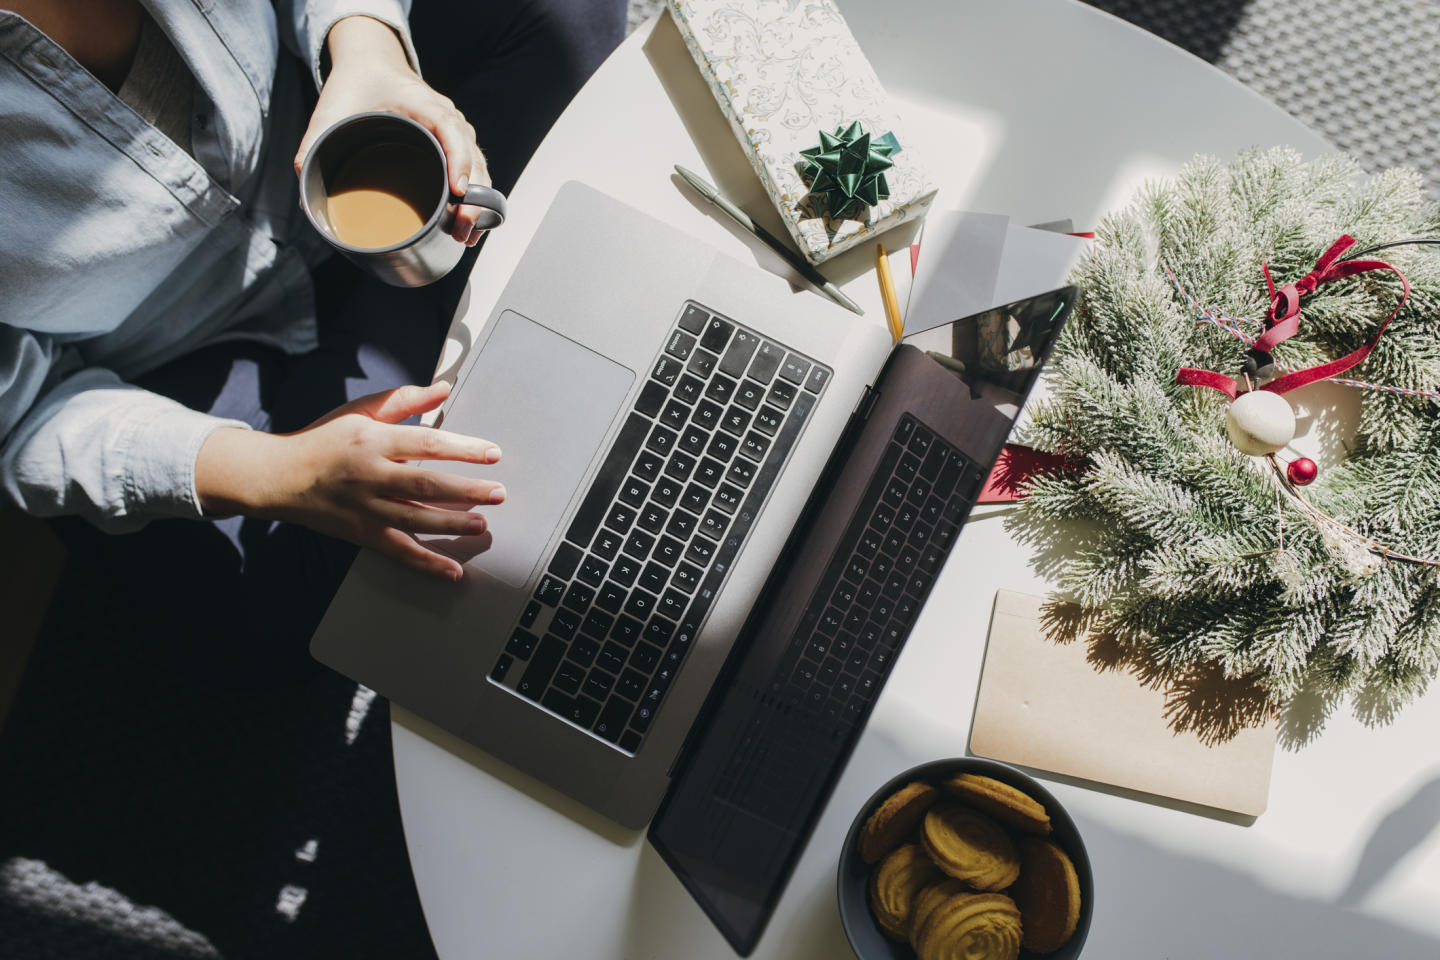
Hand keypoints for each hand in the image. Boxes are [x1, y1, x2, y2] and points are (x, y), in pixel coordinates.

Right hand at [196, 382, 504, 580]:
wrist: (278, 477)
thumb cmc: (323, 439)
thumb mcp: (360, 411)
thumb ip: (404, 399)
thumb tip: (444, 388)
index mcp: (372, 440)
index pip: (425, 443)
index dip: (462, 448)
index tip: (493, 454)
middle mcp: (369, 475)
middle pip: (424, 485)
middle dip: (466, 491)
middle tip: (499, 493)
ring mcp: (364, 508)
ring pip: (414, 520)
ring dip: (452, 525)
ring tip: (483, 525)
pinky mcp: (360, 533)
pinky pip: (397, 551)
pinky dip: (426, 563)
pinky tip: (453, 571)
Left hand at [294, 16, 491, 245]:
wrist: (370, 64)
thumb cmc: (356, 83)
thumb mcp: (330, 112)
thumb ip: (314, 147)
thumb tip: (306, 201)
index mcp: (424, 104)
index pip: (452, 131)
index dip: (459, 160)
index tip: (458, 190)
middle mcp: (447, 118)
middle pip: (475, 158)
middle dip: (475, 196)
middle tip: (460, 228)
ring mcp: (455, 132)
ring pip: (480, 169)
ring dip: (479, 203)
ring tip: (465, 235)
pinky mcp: (453, 145)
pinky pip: (474, 171)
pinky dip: (476, 198)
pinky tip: (467, 224)